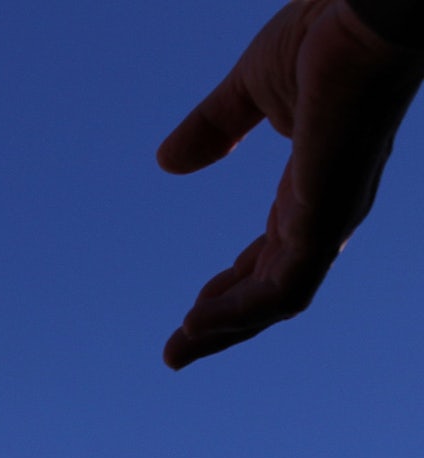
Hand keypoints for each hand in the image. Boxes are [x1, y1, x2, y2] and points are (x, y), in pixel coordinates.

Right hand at [157, 0, 423, 368]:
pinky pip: (284, 288)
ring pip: (277, 300)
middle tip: (178, 349)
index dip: (228, 287)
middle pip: (271, 290)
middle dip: (222, 322)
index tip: (189, 313)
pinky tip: (201, 322)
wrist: (365, 11)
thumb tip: (166, 163)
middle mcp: (325, 212)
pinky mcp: (327, 219)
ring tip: (183, 346)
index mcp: (311, 185)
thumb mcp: (249, 90)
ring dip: (227, 327)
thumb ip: (211, 129)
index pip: (268, 257)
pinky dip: (242, 311)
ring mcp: (329, 219)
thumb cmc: (324, 35)